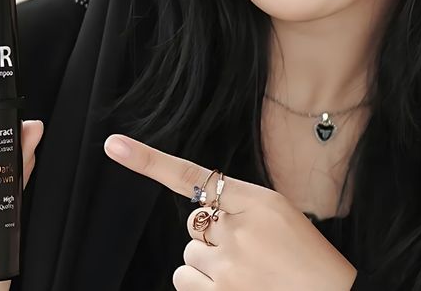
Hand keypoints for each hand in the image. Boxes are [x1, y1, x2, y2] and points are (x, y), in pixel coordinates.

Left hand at [103, 134, 357, 290]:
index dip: (148, 160)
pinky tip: (232, 290)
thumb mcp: (281, 215)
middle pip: (194, 225)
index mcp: (257, 200)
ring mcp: (227, 267)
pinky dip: (201, 287)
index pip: (194, 175)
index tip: (114, 145)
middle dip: (213, 240)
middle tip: (248, 254)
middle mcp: (238, 229)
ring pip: (187, 257)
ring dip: (207, 267)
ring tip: (244, 275)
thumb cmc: (307, 260)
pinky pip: (185, 281)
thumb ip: (241, 206)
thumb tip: (203, 214)